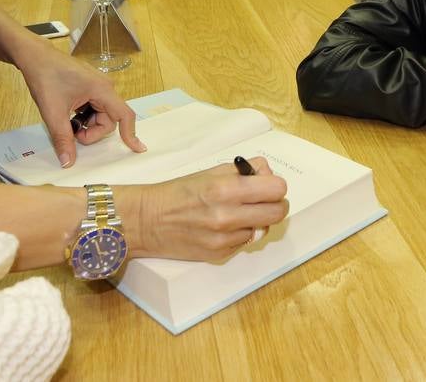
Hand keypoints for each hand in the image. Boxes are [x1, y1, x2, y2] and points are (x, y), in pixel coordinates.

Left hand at [13, 38, 142, 167]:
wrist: (34, 56)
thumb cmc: (45, 78)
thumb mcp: (53, 113)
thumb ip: (63, 139)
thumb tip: (68, 163)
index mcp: (102, 90)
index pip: (124, 115)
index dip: (131, 133)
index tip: (137, 149)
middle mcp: (104, 87)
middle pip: (109, 119)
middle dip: (92, 132)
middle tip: (71, 134)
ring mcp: (97, 85)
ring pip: (100, 115)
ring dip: (86, 124)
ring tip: (66, 122)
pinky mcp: (89, 86)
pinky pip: (93, 107)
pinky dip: (83, 116)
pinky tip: (68, 114)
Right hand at [123, 157, 289, 261]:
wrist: (147, 221)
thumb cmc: (178, 193)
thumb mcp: (210, 172)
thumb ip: (244, 171)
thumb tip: (268, 173)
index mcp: (225, 188)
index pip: (276, 188)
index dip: (275, 185)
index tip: (268, 186)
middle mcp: (227, 215)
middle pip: (278, 212)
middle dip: (275, 204)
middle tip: (264, 201)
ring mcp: (224, 238)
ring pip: (263, 229)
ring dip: (256, 221)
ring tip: (237, 213)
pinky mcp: (219, 254)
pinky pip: (245, 242)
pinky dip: (240, 234)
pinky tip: (223, 227)